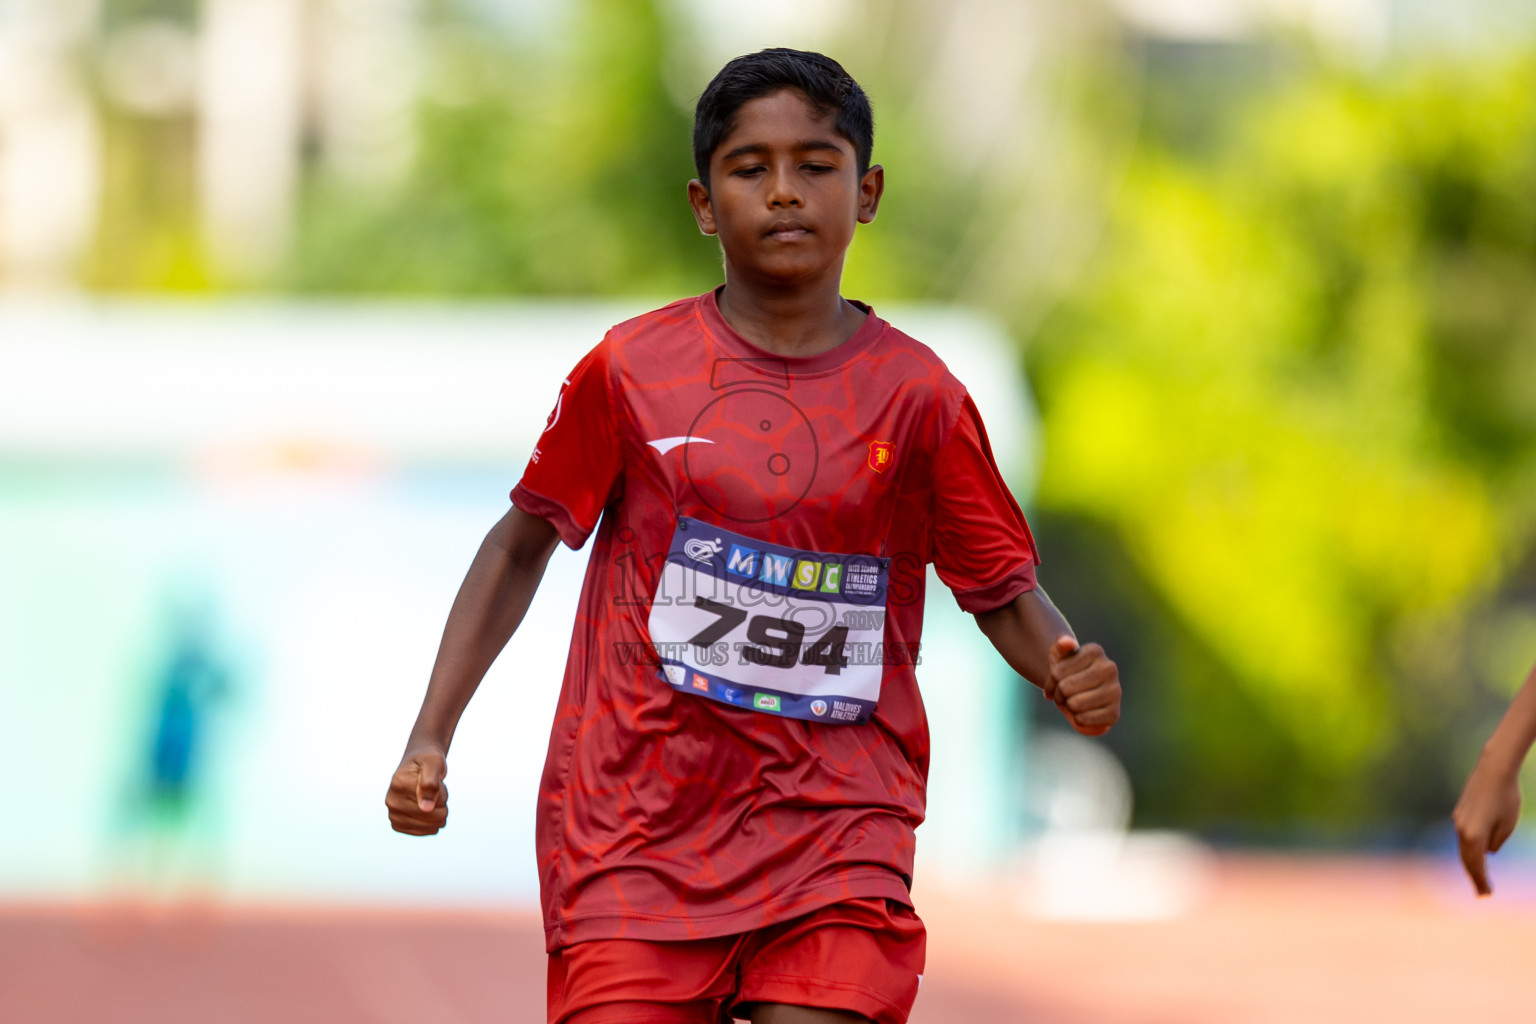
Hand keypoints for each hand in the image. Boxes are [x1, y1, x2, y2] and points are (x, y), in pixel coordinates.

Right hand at [386, 747, 448, 834]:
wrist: (418, 764)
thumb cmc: (428, 760)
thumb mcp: (434, 762)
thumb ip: (430, 783)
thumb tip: (426, 809)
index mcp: (398, 783)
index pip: (433, 802)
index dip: (442, 793)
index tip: (436, 781)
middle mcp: (391, 801)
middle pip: (431, 816)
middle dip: (442, 804)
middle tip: (435, 791)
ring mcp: (392, 814)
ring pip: (430, 827)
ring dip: (438, 814)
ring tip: (431, 799)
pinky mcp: (397, 824)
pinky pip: (424, 832)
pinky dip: (432, 823)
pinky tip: (428, 811)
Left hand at [1047, 635, 1120, 736]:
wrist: (1080, 694)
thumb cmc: (1067, 672)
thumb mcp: (1058, 656)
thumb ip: (1059, 645)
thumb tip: (1066, 642)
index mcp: (1095, 651)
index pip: (1057, 673)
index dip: (1051, 681)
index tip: (1058, 678)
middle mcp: (1109, 668)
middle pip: (1065, 689)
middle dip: (1059, 694)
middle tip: (1065, 692)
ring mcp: (1115, 691)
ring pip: (1074, 705)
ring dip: (1068, 706)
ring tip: (1073, 700)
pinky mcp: (1114, 713)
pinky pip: (1084, 719)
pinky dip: (1078, 719)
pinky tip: (1083, 712)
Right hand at [1452, 754, 1521, 895]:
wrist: (1493, 770)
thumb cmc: (1506, 798)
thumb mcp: (1508, 825)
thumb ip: (1497, 842)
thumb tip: (1488, 850)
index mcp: (1474, 836)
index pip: (1477, 865)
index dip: (1482, 881)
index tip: (1486, 895)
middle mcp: (1461, 830)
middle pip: (1466, 859)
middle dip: (1474, 876)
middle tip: (1482, 892)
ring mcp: (1458, 820)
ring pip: (1463, 847)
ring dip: (1471, 863)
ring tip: (1479, 875)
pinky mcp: (1460, 811)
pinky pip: (1463, 836)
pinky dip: (1469, 849)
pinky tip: (1476, 852)